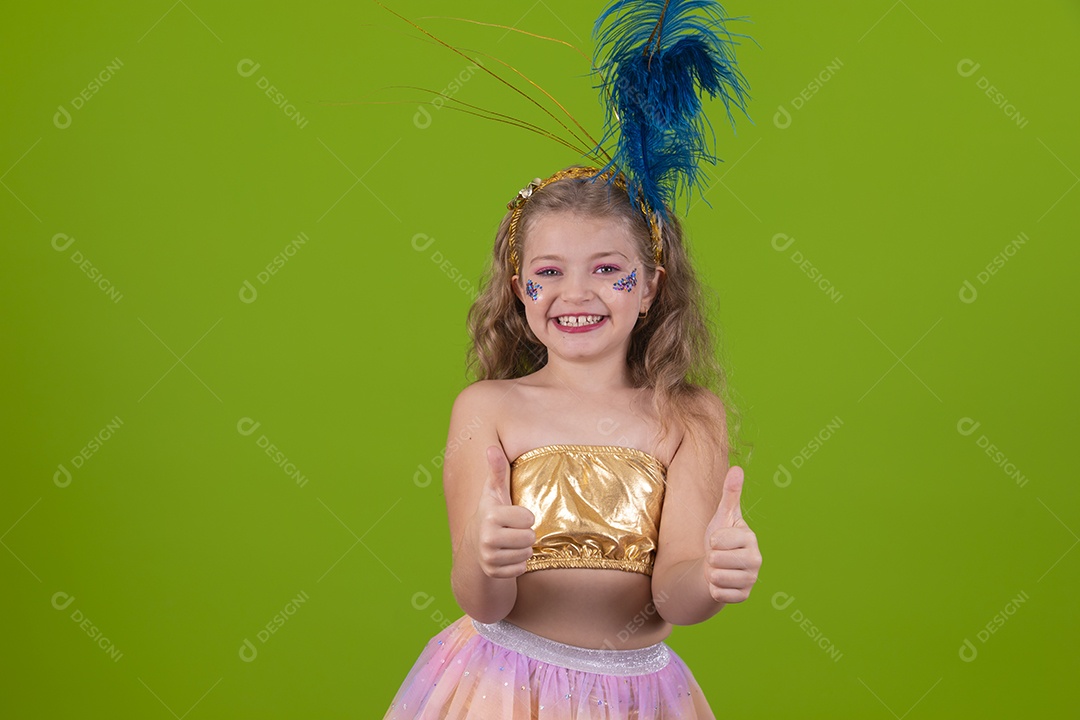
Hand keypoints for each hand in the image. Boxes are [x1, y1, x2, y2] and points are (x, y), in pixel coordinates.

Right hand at [473, 445, 535, 578]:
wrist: (474, 543)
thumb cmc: (491, 512)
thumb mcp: (494, 491)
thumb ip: (496, 470)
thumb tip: (492, 448)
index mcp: (491, 515)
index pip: (529, 518)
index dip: (524, 516)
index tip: (512, 515)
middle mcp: (487, 538)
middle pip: (529, 537)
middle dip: (525, 533)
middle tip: (512, 530)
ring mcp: (489, 557)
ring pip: (526, 554)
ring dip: (522, 548)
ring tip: (509, 542)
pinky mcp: (493, 572)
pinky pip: (521, 569)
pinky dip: (517, 563)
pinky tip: (507, 555)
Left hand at [704, 466, 761, 603]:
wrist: (716, 566)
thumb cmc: (719, 538)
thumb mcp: (722, 516)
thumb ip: (730, 494)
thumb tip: (738, 468)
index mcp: (750, 538)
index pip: (718, 540)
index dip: (712, 540)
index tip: (719, 540)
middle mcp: (756, 560)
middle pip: (716, 559)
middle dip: (710, 557)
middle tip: (718, 556)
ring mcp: (751, 579)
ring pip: (716, 577)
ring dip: (711, 573)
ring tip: (719, 568)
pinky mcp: (744, 596)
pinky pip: (718, 594)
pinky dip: (713, 589)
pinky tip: (721, 583)